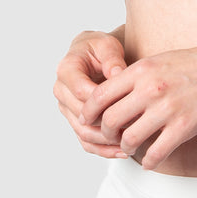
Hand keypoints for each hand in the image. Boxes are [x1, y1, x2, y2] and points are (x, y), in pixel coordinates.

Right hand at [54, 29, 127, 158]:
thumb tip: (117, 75)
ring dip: (107, 141)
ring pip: (84, 133)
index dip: (104, 101)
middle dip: (108, 124)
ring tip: (131, 143)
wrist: (94, 56)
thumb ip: (112, 58)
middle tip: (135, 126)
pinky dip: (104, 150)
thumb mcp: (107, 45)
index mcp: (66, 70)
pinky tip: (123, 151)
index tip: (129, 105)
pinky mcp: (75, 121)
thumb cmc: (100, 48)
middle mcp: (62, 91)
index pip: (82, 91)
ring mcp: (67, 108)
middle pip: (82, 116)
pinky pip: (86, 142)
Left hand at [79, 40, 196, 169]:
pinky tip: (150, 161)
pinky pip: (156, 152)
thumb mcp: (162, 59)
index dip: (88, 112)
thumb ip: (137, 75)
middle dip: (106, 134)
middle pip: (110, 121)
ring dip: (126, 148)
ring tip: (131, 148)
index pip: (100, 95)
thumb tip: (114, 92)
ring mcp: (168, 108)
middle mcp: (150, 89)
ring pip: (130, 139)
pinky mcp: (185, 126)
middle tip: (112, 137)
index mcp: (142, 70)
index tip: (88, 121)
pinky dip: (149, 161)